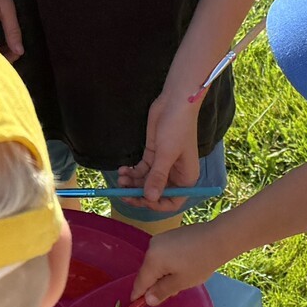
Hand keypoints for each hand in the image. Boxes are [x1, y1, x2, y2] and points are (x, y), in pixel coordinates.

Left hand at [118, 90, 200, 213]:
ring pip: (146, 181)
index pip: (173, 201)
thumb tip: (149, 198)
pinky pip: (142, 170)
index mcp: (186, 178)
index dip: (156, 205)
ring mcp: (164, 165)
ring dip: (133, 182)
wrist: (175, 101)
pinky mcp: (154, 155)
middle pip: (156, 193)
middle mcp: (176, 175)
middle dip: (139, 193)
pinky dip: (132, 172)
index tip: (140, 200)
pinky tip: (123, 169)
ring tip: (120, 177)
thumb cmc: (177, 127)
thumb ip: (157, 177)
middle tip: (122, 192)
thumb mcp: (167, 154)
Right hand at [132, 221, 233, 303]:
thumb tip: (147, 300)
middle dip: (155, 284)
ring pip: (156, 263)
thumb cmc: (200, 262)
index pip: (140, 282)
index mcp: (152, 259)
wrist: (219, 238)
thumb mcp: (181, 282)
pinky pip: (163, 254)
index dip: (138, 295)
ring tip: (181, 279)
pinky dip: (168, 263)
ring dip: (163, 274)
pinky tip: (182, 266)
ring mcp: (160, 238)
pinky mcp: (169, 235)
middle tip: (172, 293)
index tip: (136, 305)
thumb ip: (162, 291)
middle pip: (148, 272)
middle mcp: (152, 246)